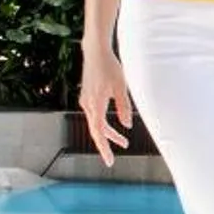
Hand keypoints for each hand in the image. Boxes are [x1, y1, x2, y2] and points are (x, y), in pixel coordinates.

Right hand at [78, 50, 134, 166]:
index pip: (99, 132)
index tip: (109, 161)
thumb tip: (127, 125)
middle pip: (97, 131)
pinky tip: (114, 126)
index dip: (104, 148)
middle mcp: (87, 105)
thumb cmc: (110, 67)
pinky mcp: (88, 96)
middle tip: (113, 159)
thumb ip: (124, 107)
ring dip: (109, 134)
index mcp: (95, 104)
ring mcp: (86, 101)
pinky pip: (95, 116)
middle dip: (107, 144)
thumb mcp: (121, 87)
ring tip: (124, 142)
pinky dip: (104, 124)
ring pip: (97, 123)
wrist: (95, 52)